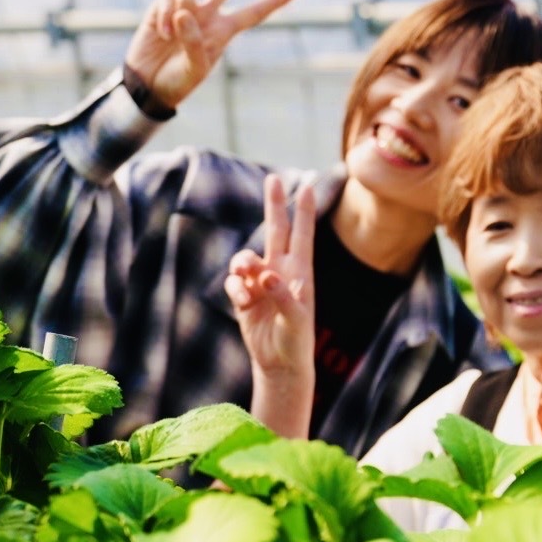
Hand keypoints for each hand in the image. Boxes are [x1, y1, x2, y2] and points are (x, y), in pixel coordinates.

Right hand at [126, 0, 299, 110]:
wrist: (149, 84)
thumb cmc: (178, 81)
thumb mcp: (195, 69)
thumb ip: (194, 43)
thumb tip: (184, 12)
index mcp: (224, 32)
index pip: (254, 14)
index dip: (273, 1)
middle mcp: (208, 14)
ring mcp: (185, 7)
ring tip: (173, 29)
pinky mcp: (161, 6)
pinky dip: (163, 13)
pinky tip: (161, 33)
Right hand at [226, 175, 316, 381]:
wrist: (280, 363)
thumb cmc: (296, 342)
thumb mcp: (295, 320)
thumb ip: (283, 296)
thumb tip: (267, 275)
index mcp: (300, 273)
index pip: (302, 236)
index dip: (304, 211)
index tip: (309, 186)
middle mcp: (280, 271)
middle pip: (275, 230)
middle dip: (274, 205)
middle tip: (273, 179)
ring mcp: (261, 282)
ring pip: (245, 257)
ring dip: (242, 263)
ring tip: (248, 280)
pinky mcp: (244, 296)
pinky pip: (233, 282)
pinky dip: (235, 289)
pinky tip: (244, 304)